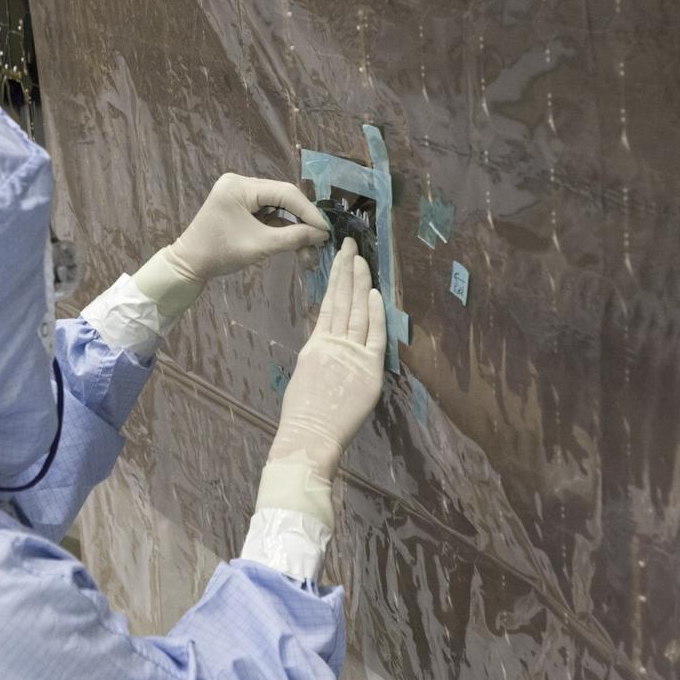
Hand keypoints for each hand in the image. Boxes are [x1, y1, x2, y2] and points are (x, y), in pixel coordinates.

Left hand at [163, 173, 328, 283]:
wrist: (189, 265)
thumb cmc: (220, 253)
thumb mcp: (260, 246)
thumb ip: (293, 237)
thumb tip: (322, 234)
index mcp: (240, 186)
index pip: (284, 193)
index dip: (308, 211)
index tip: (326, 230)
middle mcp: (240, 183)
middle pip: (282, 198)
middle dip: (302, 220)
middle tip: (321, 239)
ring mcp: (240, 193)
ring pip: (278, 207)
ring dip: (293, 227)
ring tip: (309, 249)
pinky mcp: (241, 206)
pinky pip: (268, 213)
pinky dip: (281, 228)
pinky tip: (296, 243)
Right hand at [268, 237, 385, 477]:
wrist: (309, 435)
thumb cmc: (304, 415)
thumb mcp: (306, 376)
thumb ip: (320, 356)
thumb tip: (330, 343)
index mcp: (315, 346)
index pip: (329, 304)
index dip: (336, 279)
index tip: (341, 259)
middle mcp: (331, 344)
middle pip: (342, 300)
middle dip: (347, 270)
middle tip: (350, 244)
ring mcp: (349, 354)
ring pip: (355, 311)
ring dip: (360, 283)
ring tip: (361, 259)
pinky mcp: (366, 369)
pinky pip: (373, 336)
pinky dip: (374, 313)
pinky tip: (375, 293)